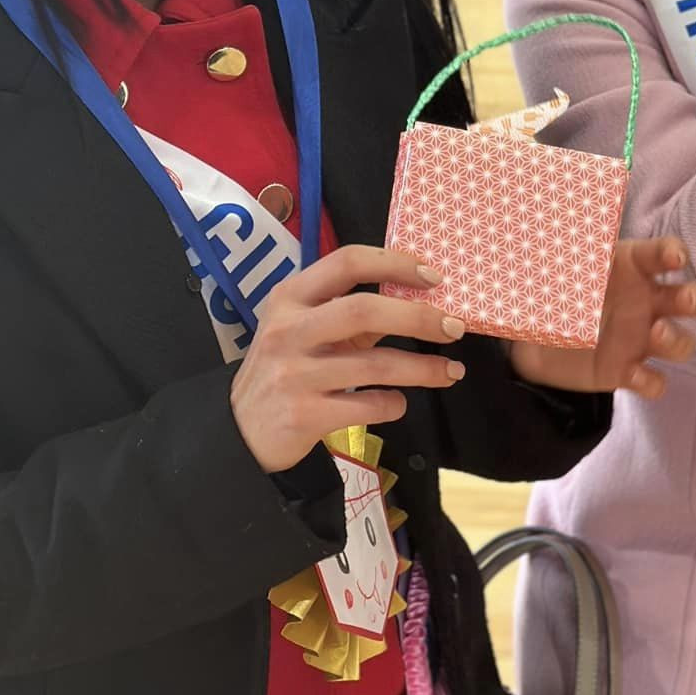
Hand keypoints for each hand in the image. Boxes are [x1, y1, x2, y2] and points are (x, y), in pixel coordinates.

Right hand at [230, 246, 466, 472]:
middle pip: (364, 310)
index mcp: (290, 297)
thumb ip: (350, 312)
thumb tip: (419, 298)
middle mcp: (289, 330)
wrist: (240, 433)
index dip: (395, 263)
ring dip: (423, 369)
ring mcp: (294, 374)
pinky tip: (400, 402)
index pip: (347, 262)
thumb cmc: (286, 368)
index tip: (434, 277)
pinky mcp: (303, 416)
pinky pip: (367, 406)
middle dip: (418, 317)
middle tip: (454, 327)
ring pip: (375, 365)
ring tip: (451, 371)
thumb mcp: (304, 329)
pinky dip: (393, 404)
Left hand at [509, 237, 695, 398]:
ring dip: (677, 340)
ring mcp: (639, 339)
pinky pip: (653, 382)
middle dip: (695, 298)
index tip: (675, 257)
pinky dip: (652, 382)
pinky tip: (637, 375)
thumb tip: (555, 215)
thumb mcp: (552, 261)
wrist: (527, 335)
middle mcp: (645, 302)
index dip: (673, 252)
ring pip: (680, 343)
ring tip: (657, 333)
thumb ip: (561, 244)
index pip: (662, 254)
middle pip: (689, 299)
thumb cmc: (551, 286)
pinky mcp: (625, 371)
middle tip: (686, 299)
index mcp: (632, 267)